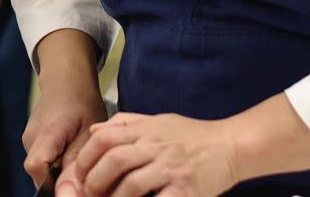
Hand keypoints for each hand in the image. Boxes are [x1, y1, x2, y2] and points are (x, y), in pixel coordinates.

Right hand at [24, 79, 107, 190]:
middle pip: (39, 173)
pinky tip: (70, 149)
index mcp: (46, 133)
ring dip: (59, 170)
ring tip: (78, 155)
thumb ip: (77, 159)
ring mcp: (29, 138)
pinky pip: (42, 160)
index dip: (51, 182)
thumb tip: (73, 188)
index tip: (73, 183)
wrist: (66, 79)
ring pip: (42, 168)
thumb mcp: (89, 130)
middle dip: (59, 179)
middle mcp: (31, 137)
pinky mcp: (31, 139)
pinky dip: (56, 162)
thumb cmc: (82, 102)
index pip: (35, 167)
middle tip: (82, 170)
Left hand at [64, 112, 236, 196]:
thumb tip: (95, 130)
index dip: (87, 156)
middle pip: (114, 159)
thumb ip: (126, 124)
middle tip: (88, 193)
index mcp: (145, 129)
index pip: (105, 137)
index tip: (79, 173)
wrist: (230, 145)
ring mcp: (171, 168)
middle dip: (95, 179)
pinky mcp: (186, 189)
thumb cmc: (191, 134)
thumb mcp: (157, 120)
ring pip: (132, 184)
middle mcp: (155, 146)